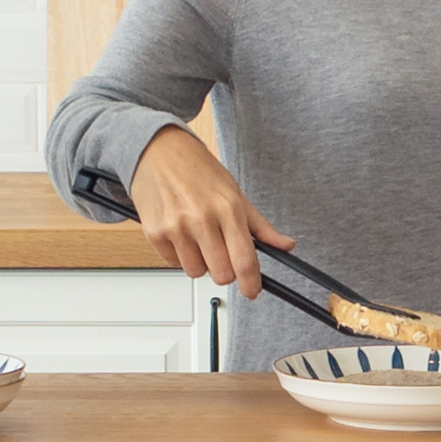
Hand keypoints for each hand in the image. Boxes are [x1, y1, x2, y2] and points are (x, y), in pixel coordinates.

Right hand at [123, 129, 282, 295]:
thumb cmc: (197, 169)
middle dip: (225, 270)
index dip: (251, 283)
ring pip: (196, 272)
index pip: (245, 260)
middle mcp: (202, 218)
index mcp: (227, 208)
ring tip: (197, 237)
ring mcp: (176, 227)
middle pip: (221, 274)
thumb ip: (260, 226)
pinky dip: (179, 254)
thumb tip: (286, 245)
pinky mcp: (155, 232)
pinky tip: (180, 232)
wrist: (158, 150)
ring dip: (200, 262)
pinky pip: (173, 263)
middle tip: (221, 252)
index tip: (252, 291)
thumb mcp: (234, 192)